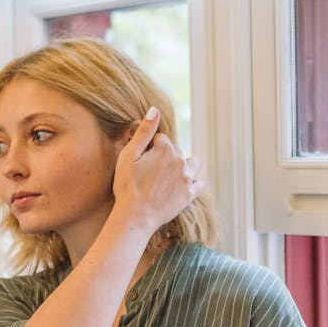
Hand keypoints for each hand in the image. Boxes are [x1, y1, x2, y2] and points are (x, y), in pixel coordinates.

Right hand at [112, 108, 202, 235]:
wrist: (135, 216)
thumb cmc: (128, 186)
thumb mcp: (129, 155)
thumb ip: (144, 132)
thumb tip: (155, 110)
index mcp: (166, 148)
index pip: (161, 140)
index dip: (149, 149)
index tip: (141, 161)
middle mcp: (182, 160)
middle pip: (176, 151)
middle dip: (165, 157)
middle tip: (150, 173)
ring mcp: (188, 178)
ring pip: (192, 163)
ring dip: (183, 166)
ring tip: (167, 177)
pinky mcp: (190, 194)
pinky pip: (199, 183)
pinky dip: (193, 183)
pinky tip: (182, 185)